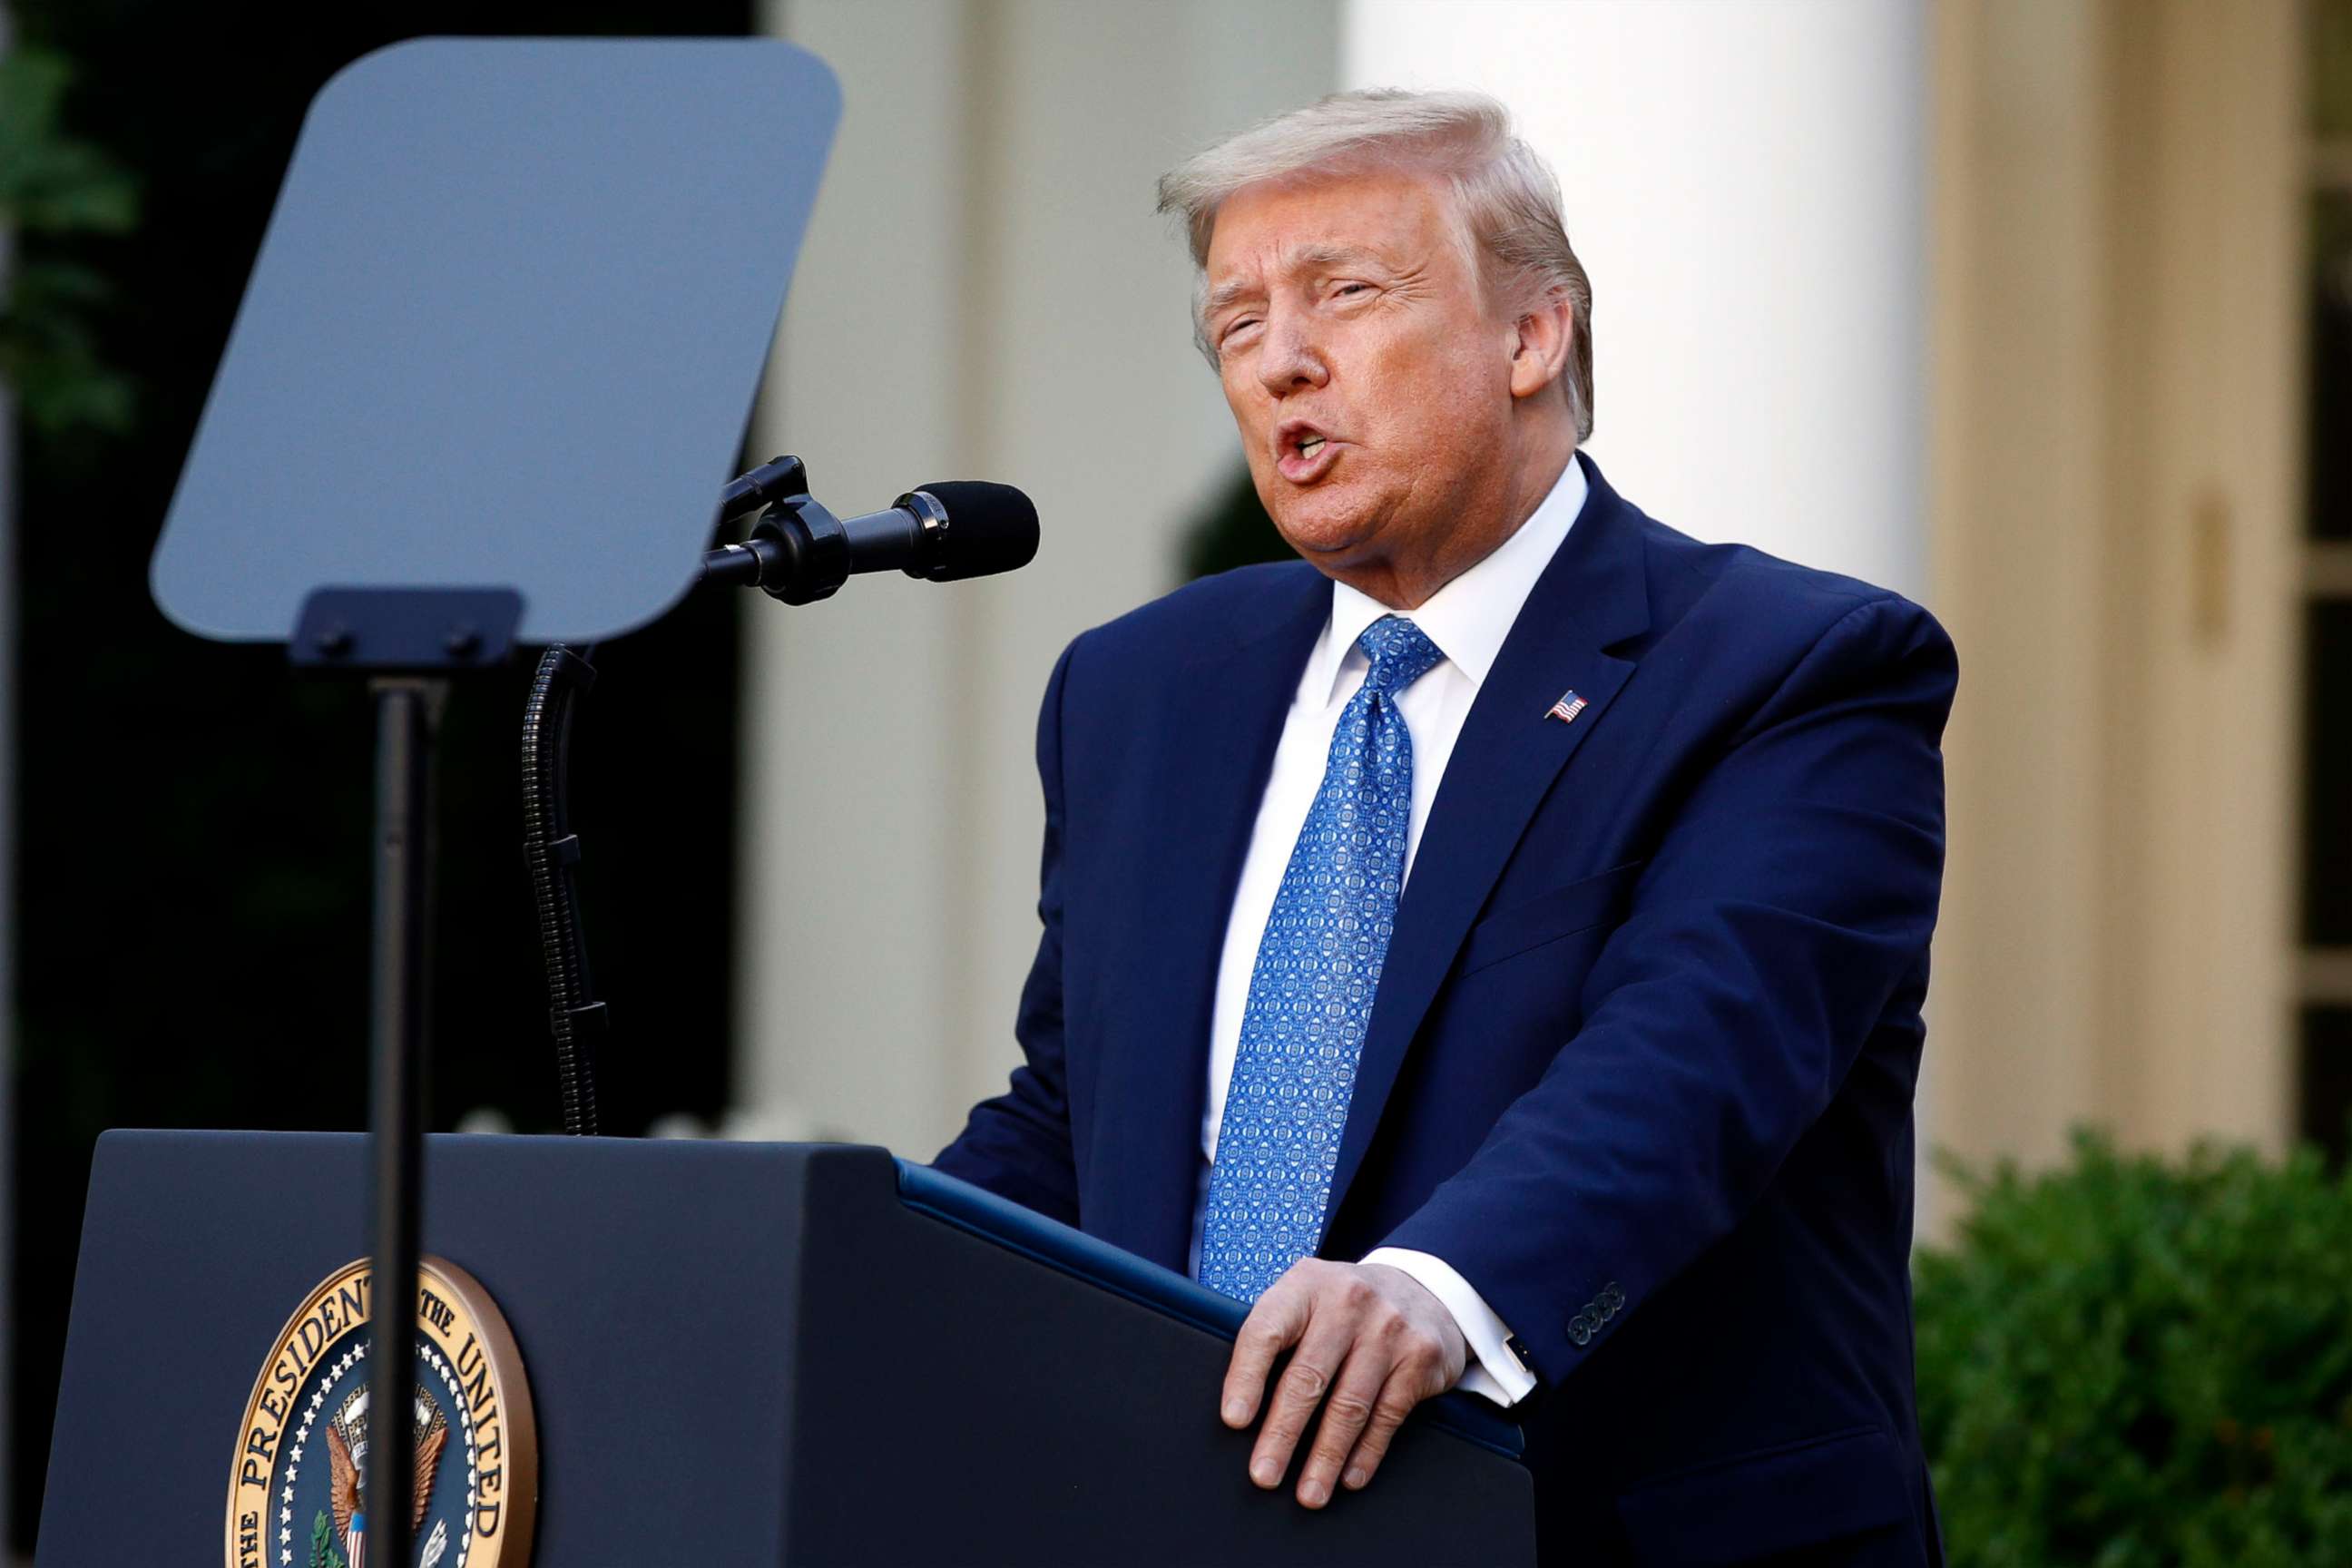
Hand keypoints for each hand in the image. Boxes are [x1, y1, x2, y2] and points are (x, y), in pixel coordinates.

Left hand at [1219, 1258, 1466, 1507]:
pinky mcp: (1420, 1357)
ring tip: (1309, 1493)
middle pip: (1308, 1377)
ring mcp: (1388, 1327)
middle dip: (1283, 1434)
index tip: (1234, 1420)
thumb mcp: (1308, 1298)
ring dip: (1325, 1457)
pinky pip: (1387, 1415)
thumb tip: (1240, 1409)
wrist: (1422, 1290)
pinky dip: (1366, 1453)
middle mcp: (1348, 1300)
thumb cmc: (1344, 1307)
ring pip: (1349, 1405)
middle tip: (1264, 1474)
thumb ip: (1277, 1336)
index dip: (1246, 1378)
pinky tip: (1349, 1477)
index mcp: (1306, 1284)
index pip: (1267, 1331)